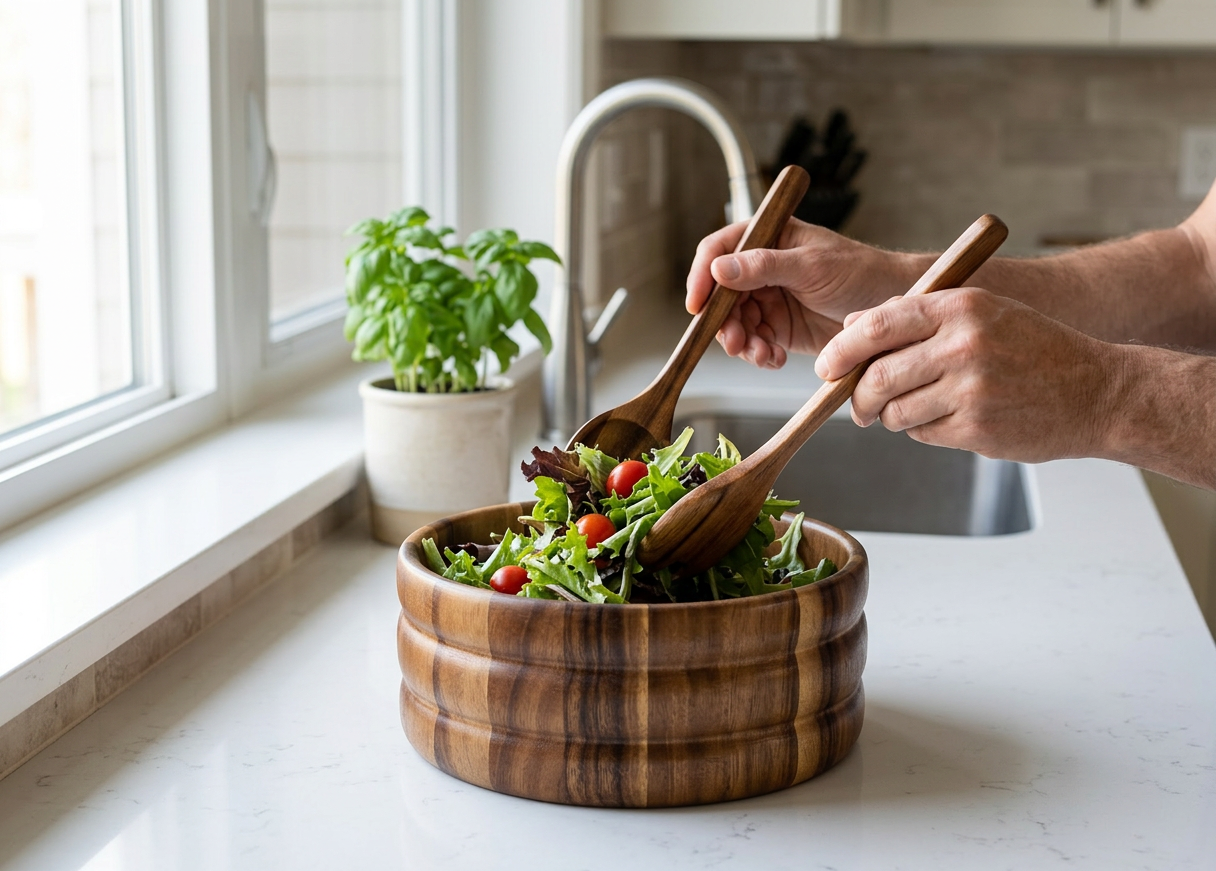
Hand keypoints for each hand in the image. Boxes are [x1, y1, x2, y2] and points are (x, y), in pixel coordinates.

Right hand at [685, 218, 914, 368]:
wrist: (890, 310)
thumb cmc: (861, 272)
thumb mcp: (812, 265)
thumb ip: (765, 266)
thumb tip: (720, 268)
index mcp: (768, 238)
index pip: (719, 250)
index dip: (702, 276)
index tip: (697, 303)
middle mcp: (761, 268)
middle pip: (721, 294)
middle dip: (723, 321)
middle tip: (735, 341)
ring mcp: (768, 299)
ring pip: (734, 323)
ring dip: (742, 342)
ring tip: (762, 354)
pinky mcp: (778, 327)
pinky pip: (754, 342)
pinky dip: (759, 354)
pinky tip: (774, 358)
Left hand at [813, 288, 1119, 462]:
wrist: (1098, 391)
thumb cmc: (1033, 350)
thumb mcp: (980, 313)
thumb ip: (916, 317)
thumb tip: (850, 325)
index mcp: (959, 308)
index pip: (876, 326)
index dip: (839, 350)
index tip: (824, 367)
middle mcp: (963, 345)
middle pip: (876, 377)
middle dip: (857, 397)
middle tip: (859, 406)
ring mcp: (970, 389)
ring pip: (894, 411)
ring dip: (892, 416)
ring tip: (918, 408)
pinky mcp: (976, 429)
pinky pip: (921, 434)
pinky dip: (923, 431)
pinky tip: (950, 419)